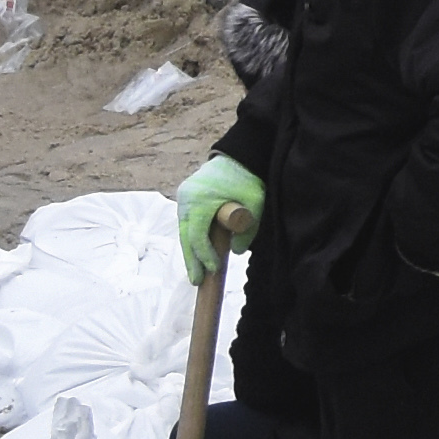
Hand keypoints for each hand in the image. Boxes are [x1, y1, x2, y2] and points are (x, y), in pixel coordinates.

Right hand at [172, 153, 264, 267]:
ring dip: (190, 252)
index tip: (214, 269)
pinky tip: (196, 255)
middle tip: (196, 282)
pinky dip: (191, 239)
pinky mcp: (186, 198)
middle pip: (185, 237)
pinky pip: (187, 223)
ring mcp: (183, 198)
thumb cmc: (247, 179)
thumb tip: (236, 252)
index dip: (205, 255)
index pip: (198, 235)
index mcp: (200, 200)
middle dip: (191, 261)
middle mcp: (186, 199)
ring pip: (184, 231)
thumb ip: (248, 229)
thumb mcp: (255, 203)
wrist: (236, 156)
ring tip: (195, 274)